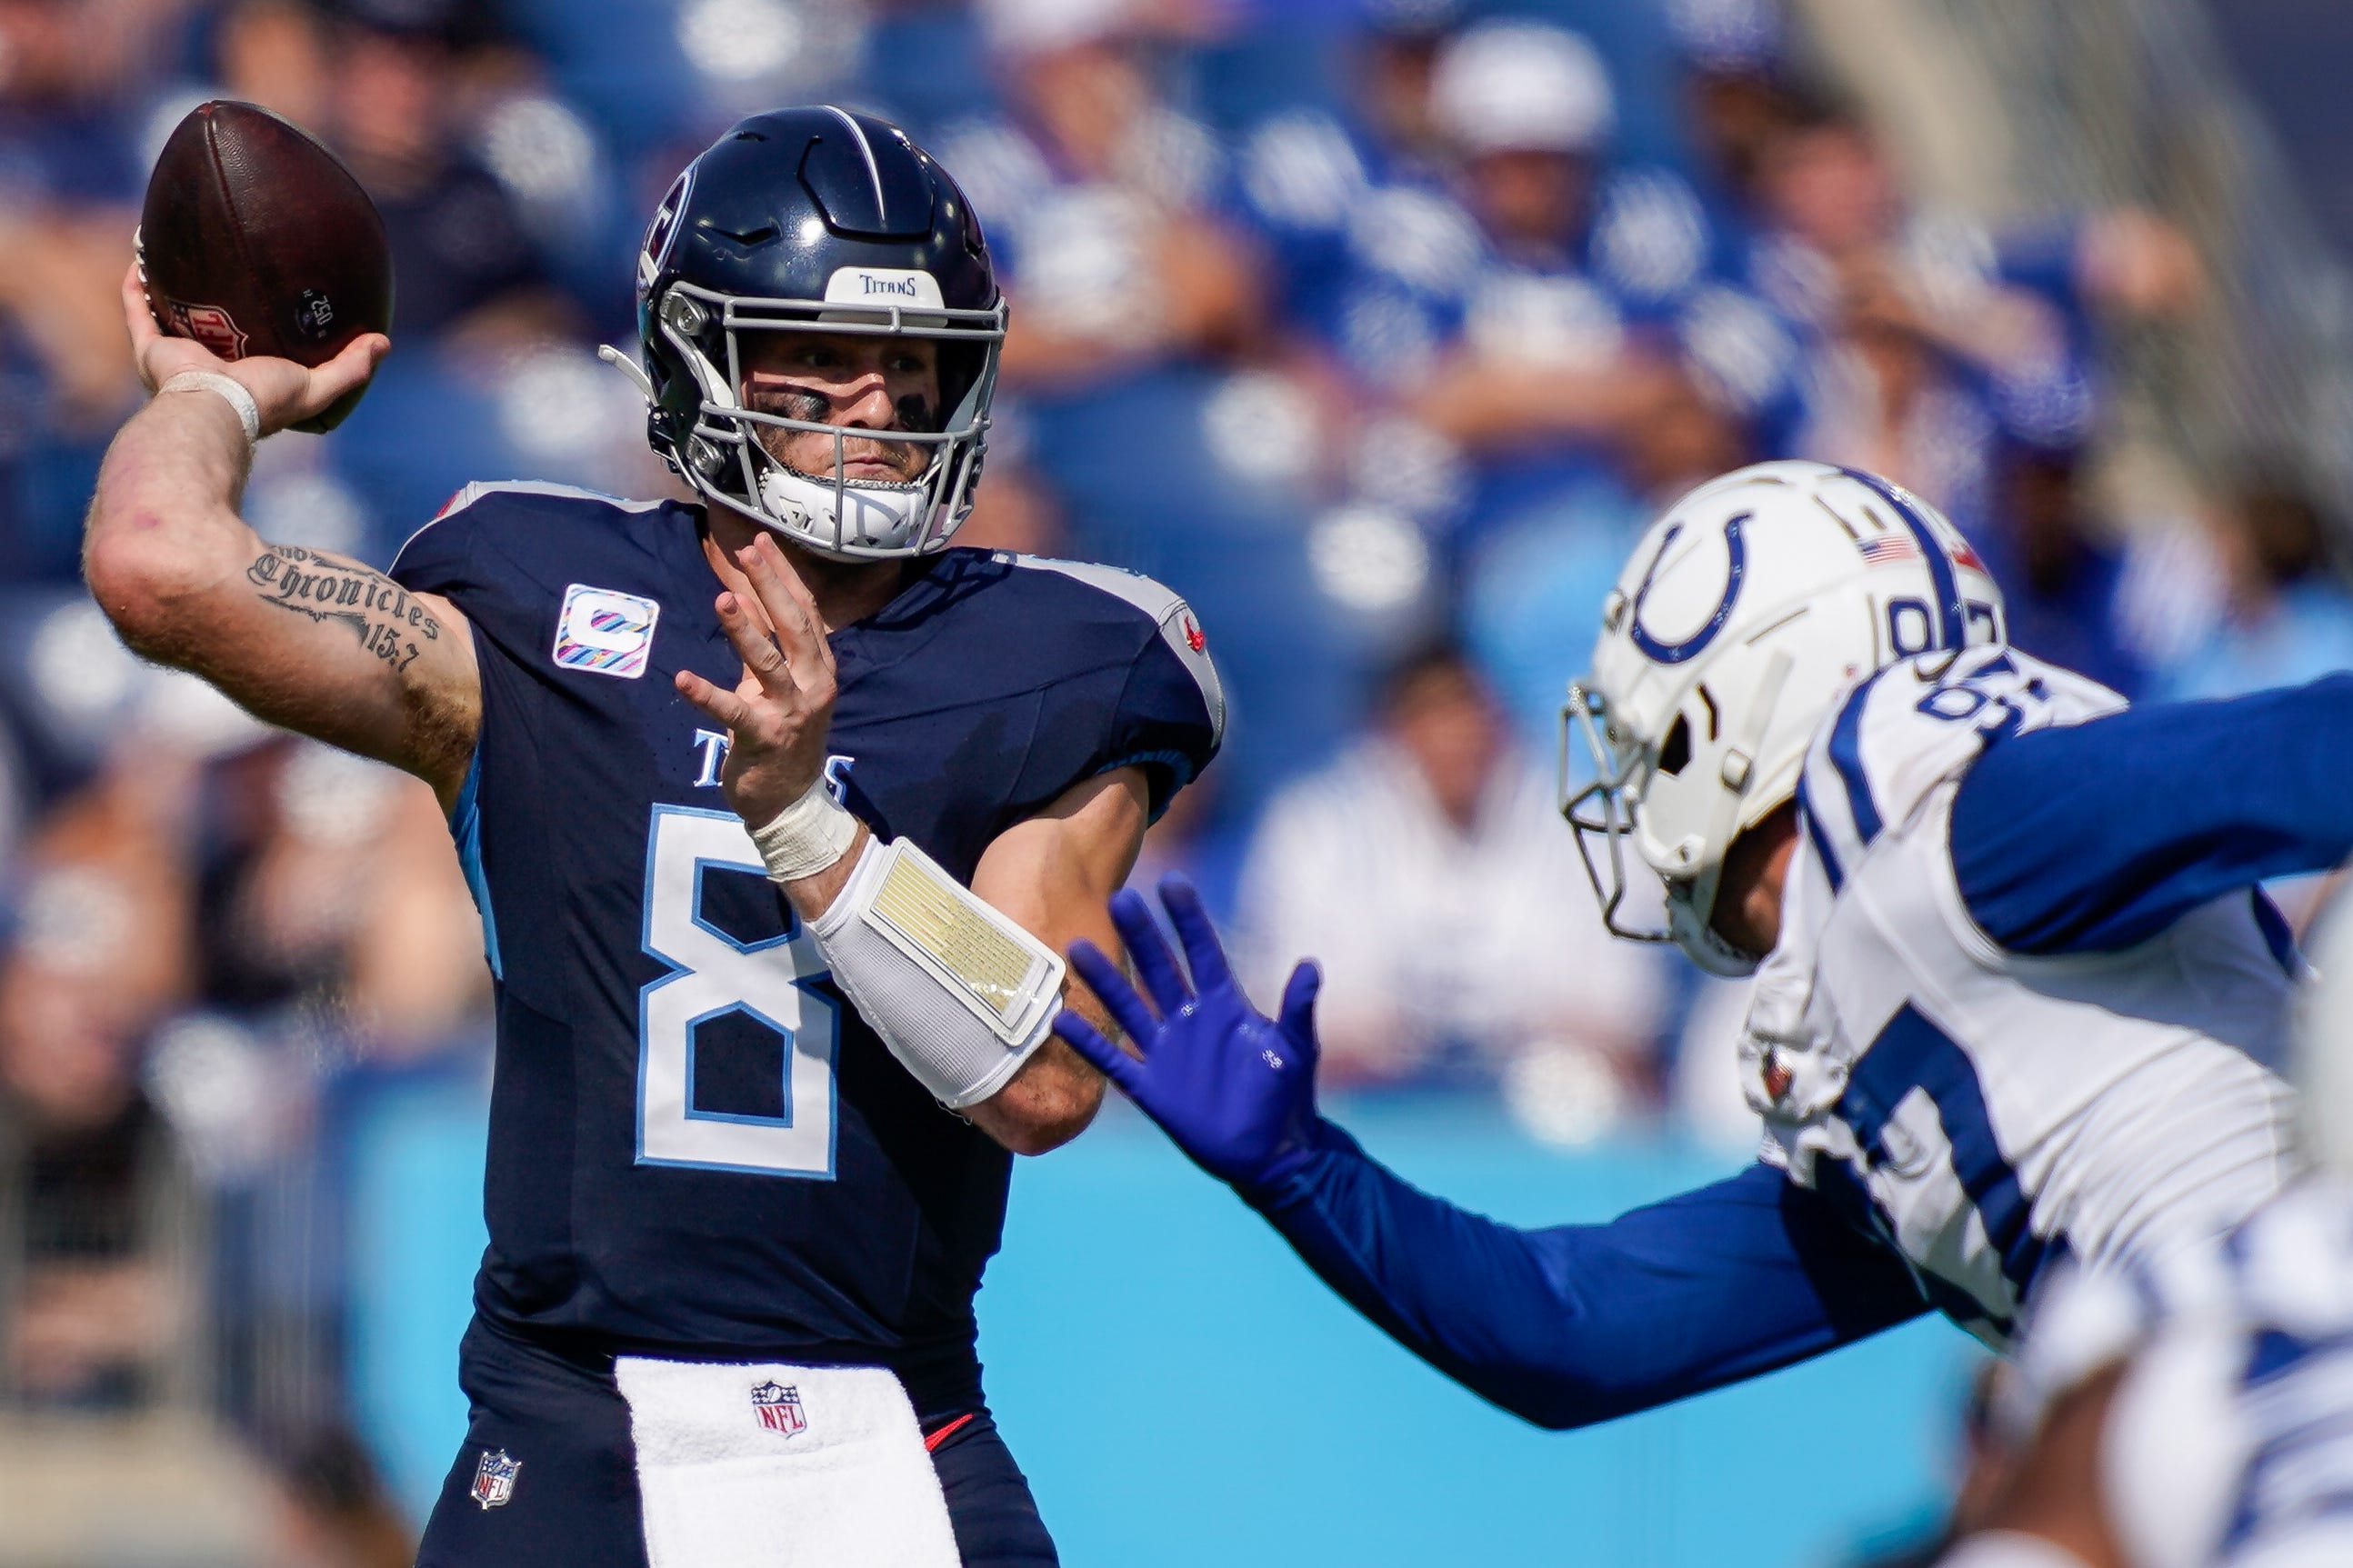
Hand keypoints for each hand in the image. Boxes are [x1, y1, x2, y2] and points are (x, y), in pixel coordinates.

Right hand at [123, 261, 387, 434]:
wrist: (214, 407)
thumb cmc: (265, 400)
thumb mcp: (318, 385)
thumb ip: (351, 367)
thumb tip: (383, 342)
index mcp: (244, 378)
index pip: (255, 350)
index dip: (261, 329)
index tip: (272, 301)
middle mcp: (208, 367)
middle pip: (209, 330)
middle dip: (213, 307)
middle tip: (222, 274)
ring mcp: (176, 358)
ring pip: (169, 317)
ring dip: (168, 291)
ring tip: (174, 258)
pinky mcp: (150, 348)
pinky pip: (139, 310)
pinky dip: (136, 287)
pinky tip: (142, 256)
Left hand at [675, 533, 838, 826]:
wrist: (791, 800)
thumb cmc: (784, 737)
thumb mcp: (783, 687)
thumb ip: (771, 647)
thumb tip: (748, 600)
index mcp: (821, 668)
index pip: (805, 612)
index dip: (785, 575)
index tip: (762, 542)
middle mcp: (813, 686)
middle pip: (794, 627)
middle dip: (771, 587)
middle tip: (747, 553)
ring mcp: (791, 712)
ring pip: (770, 663)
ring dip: (746, 631)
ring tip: (723, 600)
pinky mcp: (764, 739)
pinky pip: (733, 712)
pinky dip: (707, 695)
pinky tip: (683, 679)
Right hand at [1053, 875, 1325, 1193]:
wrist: (1272, 1153)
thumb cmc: (1288, 1096)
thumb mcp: (1298, 1049)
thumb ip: (1298, 1010)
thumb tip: (1311, 965)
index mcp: (1225, 1006)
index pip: (1202, 952)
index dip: (1188, 919)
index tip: (1171, 884)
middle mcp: (1190, 1021)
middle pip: (1159, 970)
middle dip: (1141, 935)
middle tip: (1119, 898)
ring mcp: (1166, 1053)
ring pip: (1129, 1007)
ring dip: (1106, 980)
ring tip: (1079, 946)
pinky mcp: (1150, 1088)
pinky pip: (1113, 1060)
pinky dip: (1089, 1042)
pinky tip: (1062, 1019)